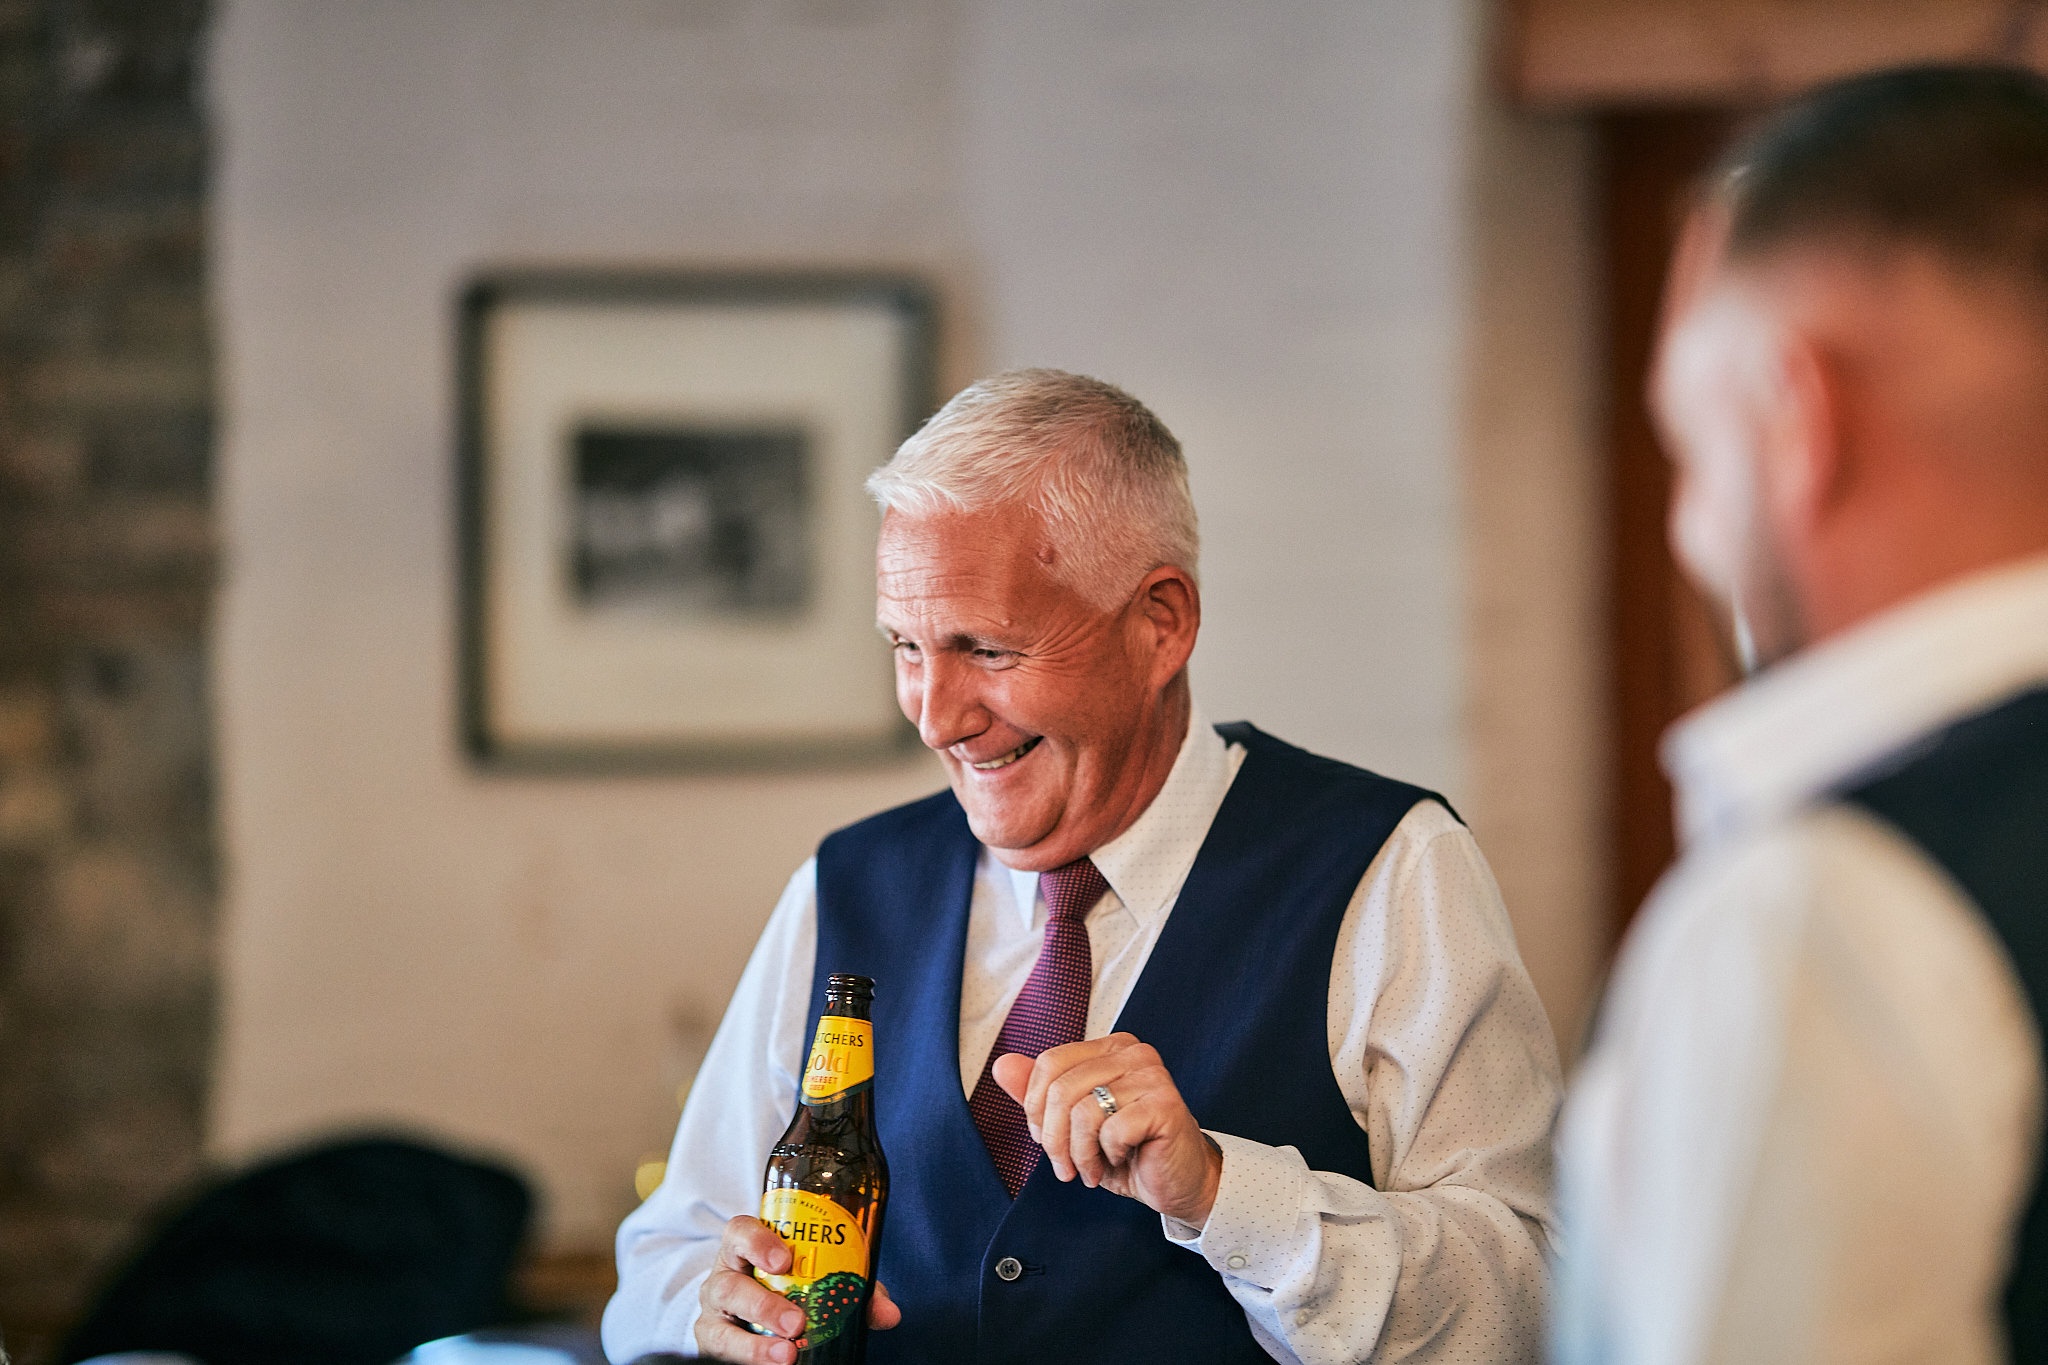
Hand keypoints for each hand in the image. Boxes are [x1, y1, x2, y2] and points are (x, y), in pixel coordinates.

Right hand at [695, 1215, 900, 1363]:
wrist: (748, 1314)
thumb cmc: (785, 1285)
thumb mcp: (816, 1278)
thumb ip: (852, 1289)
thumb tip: (888, 1313)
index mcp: (745, 1250)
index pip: (739, 1233)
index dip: (758, 1242)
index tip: (785, 1259)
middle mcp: (724, 1280)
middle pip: (730, 1287)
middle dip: (763, 1306)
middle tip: (796, 1322)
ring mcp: (715, 1316)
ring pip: (721, 1331)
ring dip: (755, 1347)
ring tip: (787, 1356)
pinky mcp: (714, 1346)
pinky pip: (722, 1355)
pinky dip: (750, 1360)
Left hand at [993, 1032, 1222, 1226]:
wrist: (1178, 1183)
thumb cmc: (1128, 1152)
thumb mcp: (1074, 1125)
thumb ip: (1040, 1094)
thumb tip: (1001, 1065)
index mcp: (1111, 1048)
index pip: (1050, 1063)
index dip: (1036, 1108)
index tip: (1046, 1140)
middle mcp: (1134, 1053)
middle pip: (1061, 1088)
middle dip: (1054, 1139)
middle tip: (1065, 1167)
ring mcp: (1153, 1076)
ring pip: (1082, 1111)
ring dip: (1078, 1153)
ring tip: (1089, 1171)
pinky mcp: (1166, 1105)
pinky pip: (1111, 1130)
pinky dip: (1105, 1156)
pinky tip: (1119, 1162)